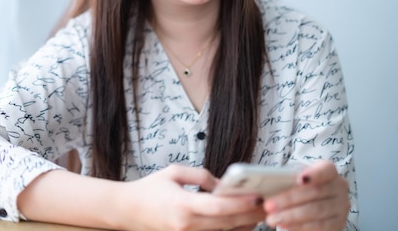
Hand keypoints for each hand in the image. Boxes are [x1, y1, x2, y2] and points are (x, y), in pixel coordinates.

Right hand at [120, 164, 265, 230]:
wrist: (127, 210)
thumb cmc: (150, 189)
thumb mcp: (173, 172)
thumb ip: (201, 176)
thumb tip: (223, 184)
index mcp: (182, 205)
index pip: (217, 207)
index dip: (240, 203)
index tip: (258, 195)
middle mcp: (187, 226)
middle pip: (226, 223)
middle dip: (250, 214)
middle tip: (269, 204)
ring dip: (245, 225)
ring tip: (261, 213)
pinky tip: (243, 223)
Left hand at [263, 160, 349, 230]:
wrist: (313, 200)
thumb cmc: (300, 186)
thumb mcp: (295, 177)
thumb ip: (285, 179)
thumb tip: (264, 188)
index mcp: (329, 171)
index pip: (326, 170)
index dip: (314, 174)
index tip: (299, 179)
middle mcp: (339, 188)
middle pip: (315, 193)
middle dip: (289, 200)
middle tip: (268, 206)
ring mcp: (341, 207)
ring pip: (316, 211)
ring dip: (291, 216)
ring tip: (272, 219)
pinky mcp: (338, 224)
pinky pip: (319, 227)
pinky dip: (300, 227)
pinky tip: (286, 226)